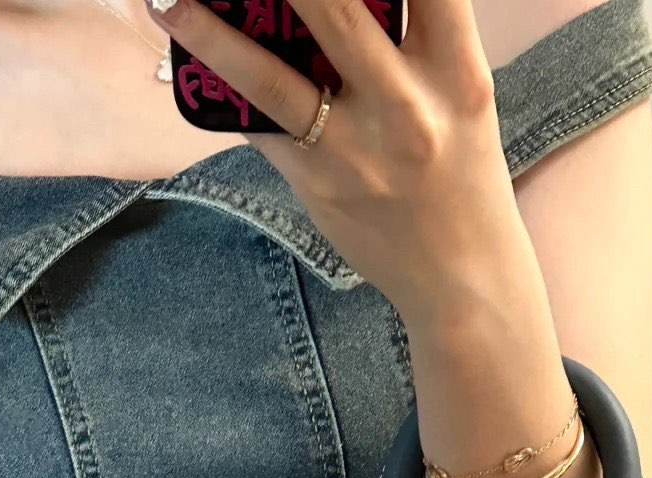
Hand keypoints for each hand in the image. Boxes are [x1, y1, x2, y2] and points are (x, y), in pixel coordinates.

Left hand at [146, 0, 523, 325]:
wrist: (462, 277)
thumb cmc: (459, 172)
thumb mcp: (459, 96)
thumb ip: (412, 39)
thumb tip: (329, 6)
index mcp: (457, 70)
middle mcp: (408, 105)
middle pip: (336, 9)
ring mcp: (357, 150)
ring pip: (272, 77)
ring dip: (212, 34)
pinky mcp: (318, 185)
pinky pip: (260, 129)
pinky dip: (226, 93)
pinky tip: (189, 66)